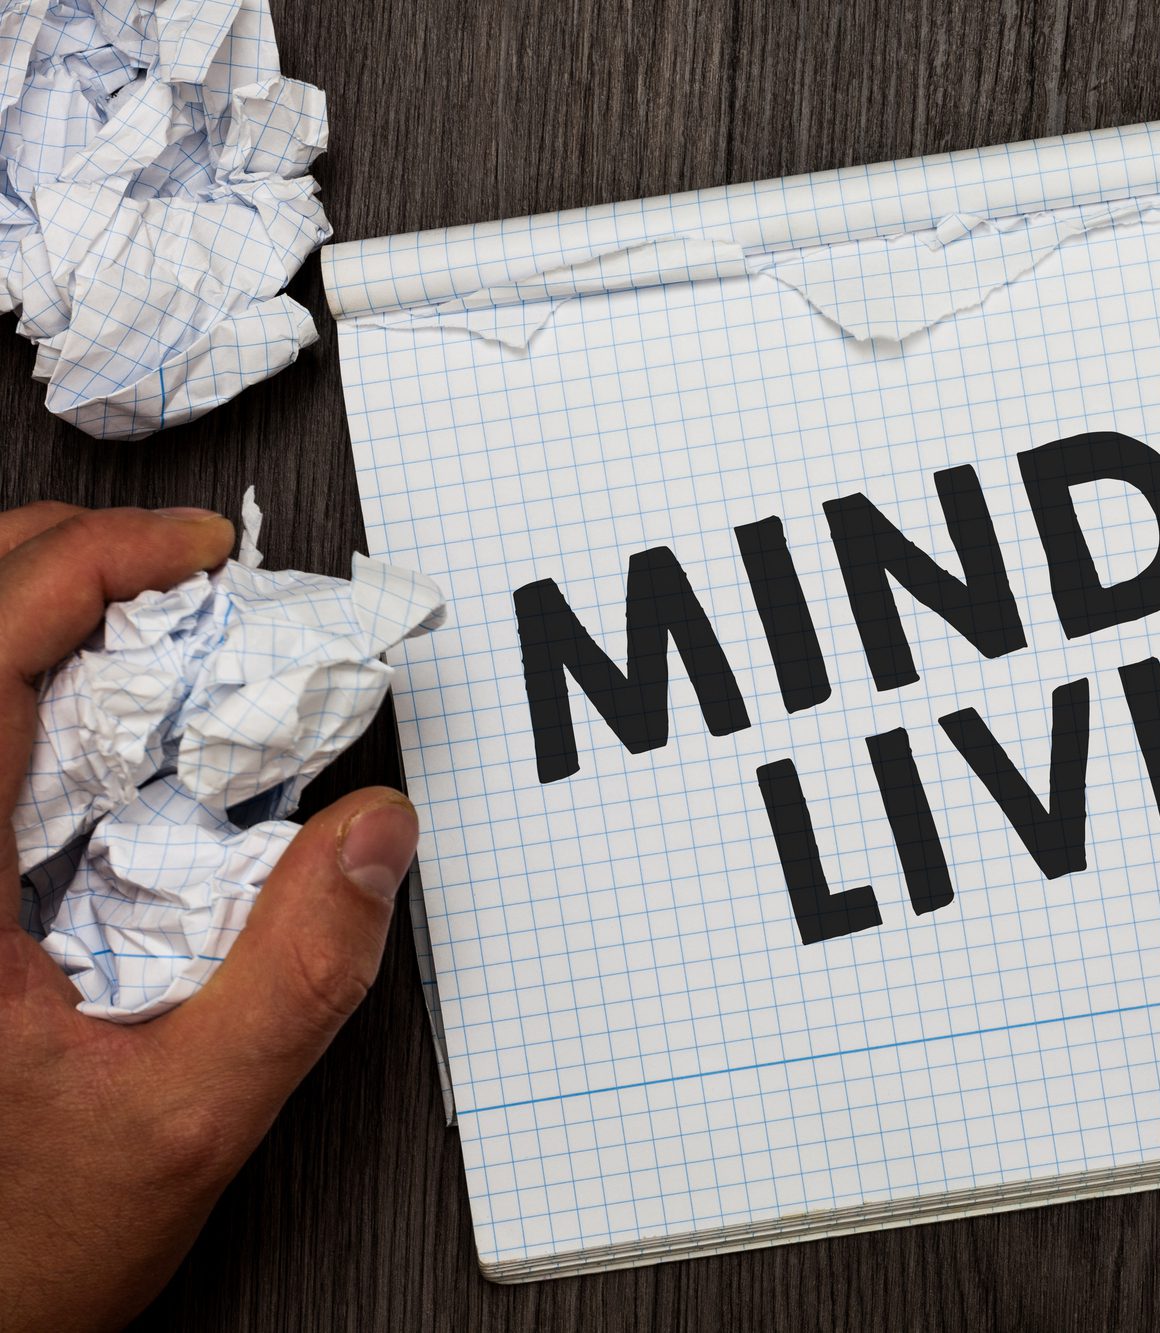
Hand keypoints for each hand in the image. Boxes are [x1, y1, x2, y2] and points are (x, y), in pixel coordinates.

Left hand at [0, 504, 419, 1332]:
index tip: (189, 551)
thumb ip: (297, 975)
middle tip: (179, 574)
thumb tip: (372, 838)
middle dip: (66, 561)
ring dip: (40, 622)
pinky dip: (31, 698)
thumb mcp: (188, 1121)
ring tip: (153, 635)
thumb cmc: (13, 1247)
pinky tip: (104, 736)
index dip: (90, 564)